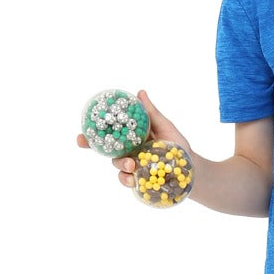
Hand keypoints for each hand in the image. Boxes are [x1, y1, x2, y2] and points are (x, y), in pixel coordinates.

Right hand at [76, 90, 194, 188]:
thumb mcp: (166, 128)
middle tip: (85, 143)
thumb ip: (151, 114)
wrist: (192, 170)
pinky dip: (127, 180)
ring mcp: (132, 166)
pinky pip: (126, 180)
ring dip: (120, 164)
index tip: (81, 133)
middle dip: (93, 146)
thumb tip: (140, 93)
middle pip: (106, 148)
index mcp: (132, 136)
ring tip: (132, 165)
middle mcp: (129, 150)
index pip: (110, 133)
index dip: (92, 133)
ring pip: (117, 164)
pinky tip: (133, 180)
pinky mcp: (137, 180)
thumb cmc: (179, 147)